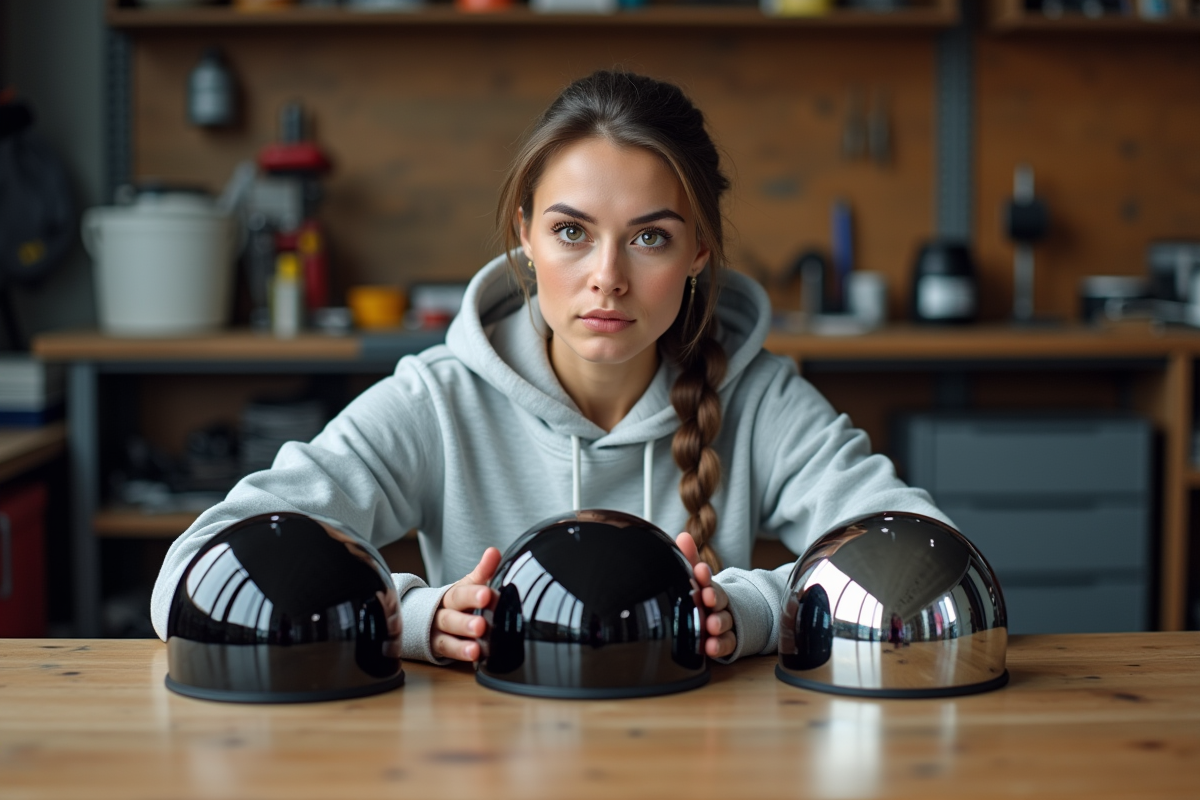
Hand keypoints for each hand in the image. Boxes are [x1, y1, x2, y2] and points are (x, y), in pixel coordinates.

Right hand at [432, 547, 501, 661]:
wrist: (427, 616)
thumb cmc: (457, 601)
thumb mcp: (468, 585)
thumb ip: (483, 570)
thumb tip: (494, 551)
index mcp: (453, 595)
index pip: (461, 592)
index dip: (473, 593)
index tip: (487, 594)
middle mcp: (443, 611)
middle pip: (452, 615)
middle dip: (466, 621)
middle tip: (481, 625)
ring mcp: (439, 630)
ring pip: (448, 635)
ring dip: (462, 643)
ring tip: (476, 648)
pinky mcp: (438, 647)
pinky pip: (447, 651)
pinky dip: (459, 654)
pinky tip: (473, 656)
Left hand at [675, 532, 735, 658]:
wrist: (731, 618)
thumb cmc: (706, 596)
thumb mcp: (698, 579)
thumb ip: (690, 559)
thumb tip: (683, 536)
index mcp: (710, 587)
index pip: (707, 579)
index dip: (704, 576)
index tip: (700, 571)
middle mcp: (719, 605)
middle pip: (719, 599)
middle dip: (714, 597)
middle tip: (707, 597)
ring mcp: (724, 623)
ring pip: (724, 621)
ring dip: (718, 622)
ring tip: (711, 624)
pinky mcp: (726, 642)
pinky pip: (726, 643)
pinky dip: (719, 645)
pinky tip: (710, 647)